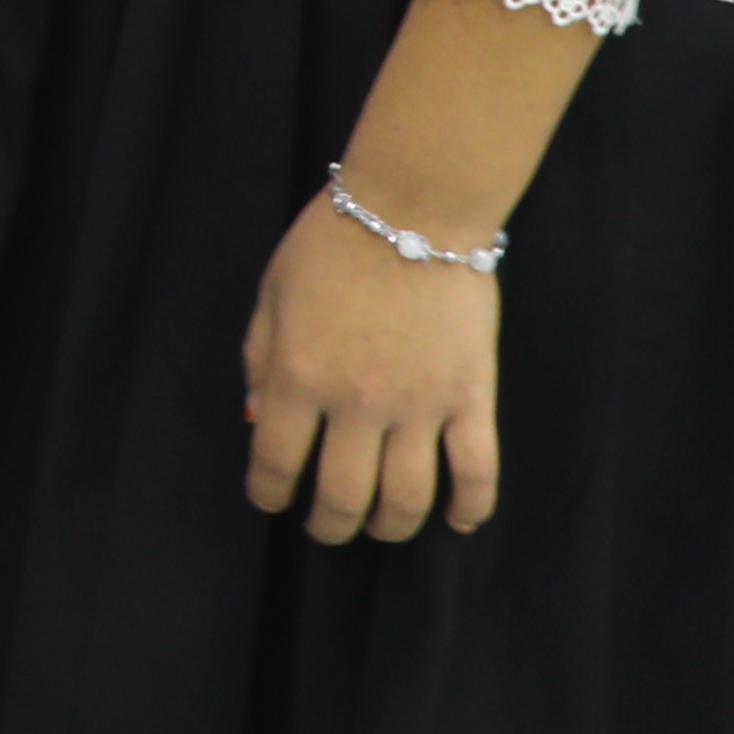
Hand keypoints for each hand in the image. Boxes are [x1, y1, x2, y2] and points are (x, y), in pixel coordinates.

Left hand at [242, 194, 504, 541]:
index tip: (271, 500)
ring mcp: (419, 404)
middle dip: (329, 524)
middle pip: (343, 496)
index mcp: (297, 374)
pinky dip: (470, 507)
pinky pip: (477, 472)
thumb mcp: (271, 294)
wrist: (412, 207)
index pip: (276, 461)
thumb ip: (259, 359)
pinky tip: (457, 520)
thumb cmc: (330, 243)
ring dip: (391, 526)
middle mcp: (356, 401)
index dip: (269, 493)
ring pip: (407, 499)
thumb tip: (256, 421)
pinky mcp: (471, 397)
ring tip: (380, 524)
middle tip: (326, 525)